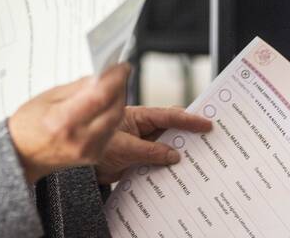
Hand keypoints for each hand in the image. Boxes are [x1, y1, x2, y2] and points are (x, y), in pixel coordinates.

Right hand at [6, 64, 129, 182]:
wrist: (22, 154)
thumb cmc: (28, 126)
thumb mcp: (47, 97)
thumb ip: (77, 87)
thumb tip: (100, 74)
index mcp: (63, 121)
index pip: (100, 96)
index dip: (115, 79)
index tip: (121, 67)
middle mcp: (79, 139)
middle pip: (114, 108)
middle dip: (120, 87)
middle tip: (119, 73)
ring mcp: (89, 150)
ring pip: (116, 120)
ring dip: (119, 100)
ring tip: (113, 85)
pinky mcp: (94, 155)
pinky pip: (112, 131)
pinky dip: (113, 114)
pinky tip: (108, 104)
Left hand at [94, 106, 212, 183]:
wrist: (80, 169)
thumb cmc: (94, 149)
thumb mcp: (124, 148)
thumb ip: (150, 151)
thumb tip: (174, 155)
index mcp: (137, 117)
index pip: (167, 116)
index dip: (188, 119)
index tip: (206, 123)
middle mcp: (141, 129)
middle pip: (170, 129)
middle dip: (189, 134)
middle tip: (209, 140)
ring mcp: (142, 144)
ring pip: (167, 147)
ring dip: (180, 153)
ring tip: (200, 159)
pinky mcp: (140, 160)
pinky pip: (159, 162)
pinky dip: (169, 167)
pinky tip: (180, 174)